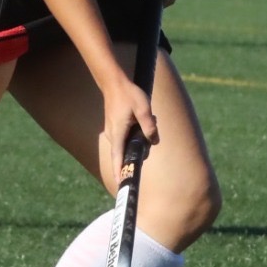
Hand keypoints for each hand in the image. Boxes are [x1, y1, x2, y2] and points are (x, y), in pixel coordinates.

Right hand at [99, 70, 157, 184]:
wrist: (114, 82)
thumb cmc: (128, 95)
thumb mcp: (143, 109)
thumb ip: (150, 126)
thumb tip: (153, 141)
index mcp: (118, 133)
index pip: (118, 158)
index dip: (120, 172)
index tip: (121, 184)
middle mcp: (113, 136)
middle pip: (126, 152)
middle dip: (139, 149)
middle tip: (150, 136)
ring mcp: (113, 132)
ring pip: (127, 144)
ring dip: (139, 139)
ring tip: (148, 120)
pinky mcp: (115, 128)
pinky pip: (126, 137)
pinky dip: (135, 134)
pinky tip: (141, 119)